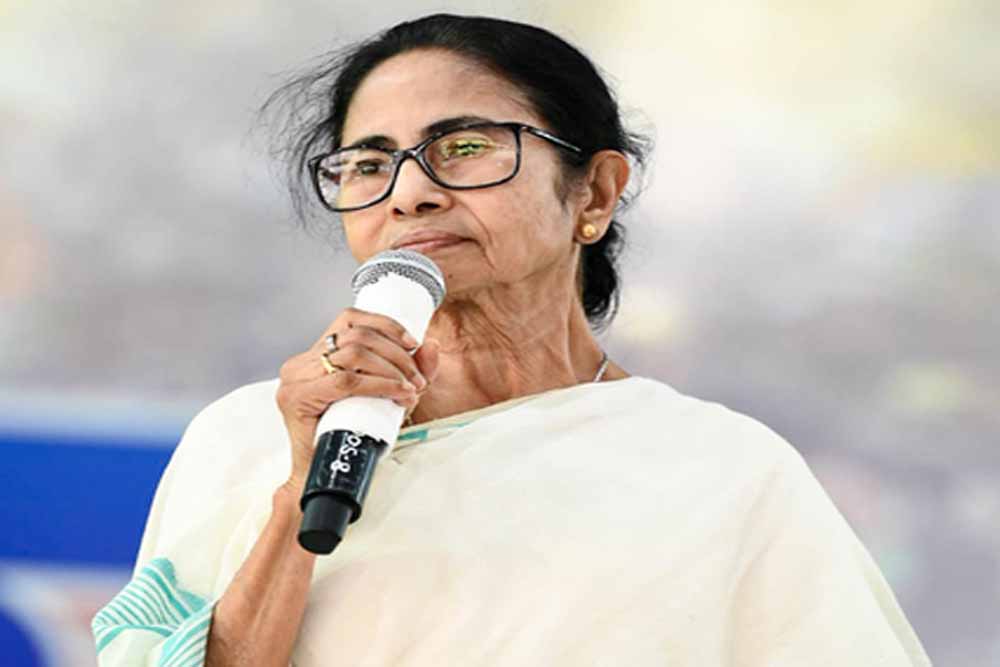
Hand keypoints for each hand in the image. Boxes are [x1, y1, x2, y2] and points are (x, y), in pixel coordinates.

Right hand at [275, 307, 439, 491]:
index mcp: (314, 355)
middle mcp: (300, 362)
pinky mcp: (296, 398)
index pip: (350, 319)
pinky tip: (398, 394)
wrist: (323, 478)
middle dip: (397, 355)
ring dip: (391, 370)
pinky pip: (345, 380)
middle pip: (357, 336)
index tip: (413, 343)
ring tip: (409, 390)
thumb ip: (409, 371)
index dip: (386, 326)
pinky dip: (378, 385)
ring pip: (353, 353)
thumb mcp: (387, 396)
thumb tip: (430, 345)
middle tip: (417, 380)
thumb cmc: (351, 437)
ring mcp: (295, 379)